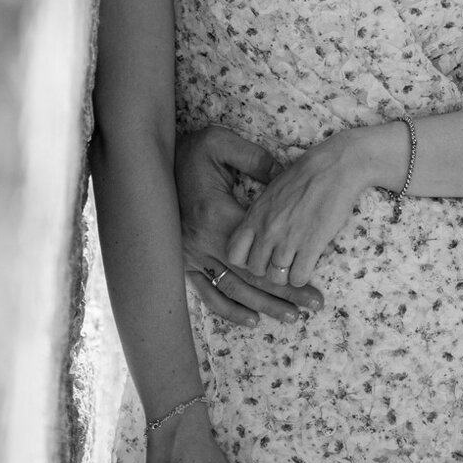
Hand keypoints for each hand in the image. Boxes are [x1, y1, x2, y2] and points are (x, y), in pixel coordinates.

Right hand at [176, 126, 322, 324]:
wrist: (149, 165)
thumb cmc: (190, 153)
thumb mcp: (221, 143)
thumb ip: (255, 160)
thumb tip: (283, 177)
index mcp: (216, 215)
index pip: (261, 252)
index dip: (288, 269)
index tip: (313, 282)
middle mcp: (203, 243)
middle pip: (250, 278)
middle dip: (284, 295)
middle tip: (312, 306)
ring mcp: (192, 257)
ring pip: (232, 290)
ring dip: (263, 306)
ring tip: (291, 317)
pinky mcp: (184, 262)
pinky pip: (207, 293)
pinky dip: (229, 310)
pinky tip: (252, 319)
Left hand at [225, 129, 368, 287]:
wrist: (333, 167)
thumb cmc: (305, 175)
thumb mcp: (272, 191)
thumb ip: (262, 214)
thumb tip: (259, 231)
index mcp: (255, 215)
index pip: (234, 253)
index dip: (245, 259)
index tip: (259, 254)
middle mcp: (267, 230)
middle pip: (255, 270)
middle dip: (267, 269)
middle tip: (280, 261)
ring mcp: (288, 240)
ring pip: (276, 278)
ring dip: (286, 275)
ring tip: (295, 264)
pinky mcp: (311, 246)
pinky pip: (298, 278)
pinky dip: (302, 277)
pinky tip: (308, 264)